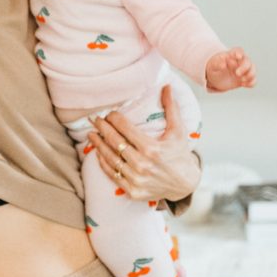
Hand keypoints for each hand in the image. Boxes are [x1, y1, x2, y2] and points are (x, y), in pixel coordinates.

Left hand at [87, 86, 201, 202]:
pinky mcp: (132, 191)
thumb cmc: (180, 155)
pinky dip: (103, 163)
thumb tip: (167, 86)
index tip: (110, 114)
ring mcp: (136, 179)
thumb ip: (171, 108)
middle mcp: (142, 165)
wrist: (185, 184)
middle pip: (115, 142)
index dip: (115, 119)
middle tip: (96, 120)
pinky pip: (113, 175)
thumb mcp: (179, 130)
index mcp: (152, 149)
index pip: (126, 129)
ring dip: (99, 145)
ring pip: (111, 158)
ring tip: (92, 134)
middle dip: (103, 129)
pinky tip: (98, 153)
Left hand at [205, 47, 255, 91]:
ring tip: (242, 81)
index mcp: (232, 55)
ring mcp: (244, 70)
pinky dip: (251, 82)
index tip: (238, 57)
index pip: (238, 50)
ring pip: (253, 69)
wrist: (216, 78)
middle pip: (247, 61)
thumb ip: (217, 64)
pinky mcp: (246, 78)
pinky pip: (253, 79)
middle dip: (244, 67)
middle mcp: (240, 61)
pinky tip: (244, 85)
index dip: (239, 53)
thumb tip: (223, 65)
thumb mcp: (213, 66)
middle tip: (237, 74)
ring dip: (250, 75)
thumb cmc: (214, 68)